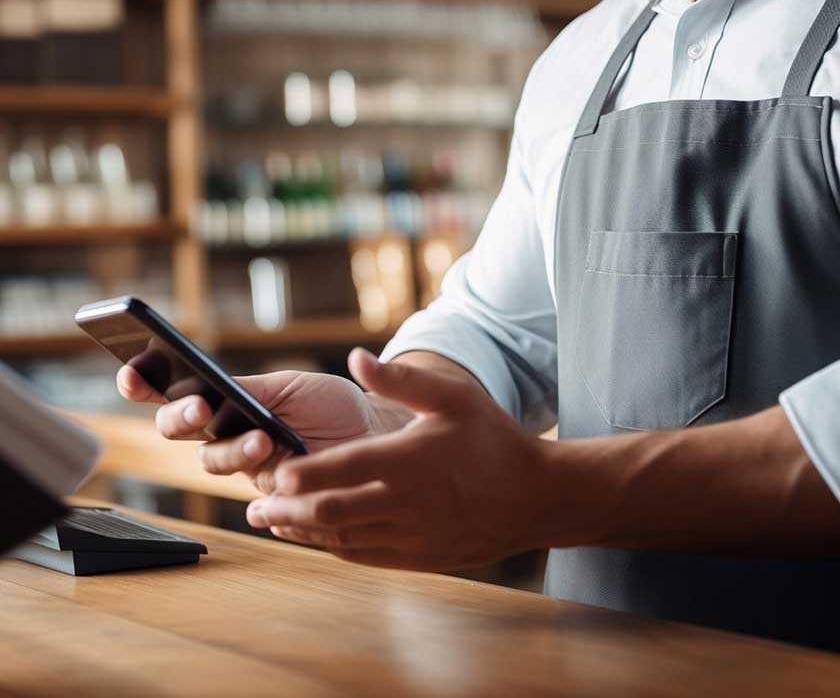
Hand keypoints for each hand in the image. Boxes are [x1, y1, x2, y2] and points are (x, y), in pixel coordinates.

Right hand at [116, 365, 407, 493]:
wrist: (374, 436)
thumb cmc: (332, 406)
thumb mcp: (291, 388)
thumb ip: (250, 391)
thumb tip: (212, 389)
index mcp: (229, 401)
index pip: (175, 393)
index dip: (145, 385)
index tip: (132, 376)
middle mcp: (229, 435)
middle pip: (182, 431)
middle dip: (181, 418)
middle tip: (200, 407)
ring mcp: (247, 467)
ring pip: (214, 462)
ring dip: (231, 450)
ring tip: (262, 439)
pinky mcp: (272, 497)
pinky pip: (255, 496)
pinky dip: (267, 486)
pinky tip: (282, 478)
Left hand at [246, 348, 549, 570]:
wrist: (535, 497)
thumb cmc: (492, 439)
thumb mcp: (453, 397)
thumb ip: (401, 378)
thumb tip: (355, 357)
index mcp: (408, 461)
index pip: (341, 469)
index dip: (301, 474)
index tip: (273, 472)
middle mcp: (405, 503)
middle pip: (331, 513)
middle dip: (287, 511)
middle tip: (255, 507)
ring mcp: (412, 536)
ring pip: (342, 540)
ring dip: (304, 531)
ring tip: (276, 521)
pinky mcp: (419, 558)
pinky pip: (365, 557)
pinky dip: (335, 548)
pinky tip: (319, 537)